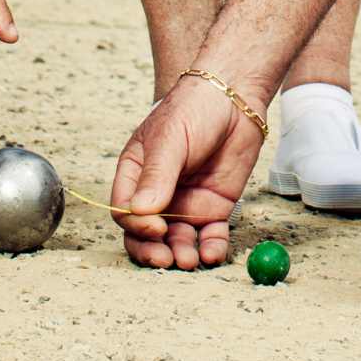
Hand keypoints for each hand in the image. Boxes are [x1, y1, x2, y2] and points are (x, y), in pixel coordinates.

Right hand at [110, 72, 268, 269]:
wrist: (235, 98)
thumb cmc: (194, 109)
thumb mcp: (170, 139)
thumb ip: (156, 176)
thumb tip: (140, 212)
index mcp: (136, 174)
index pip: (125, 209)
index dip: (136, 225)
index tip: (155, 228)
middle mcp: (158, 194)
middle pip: (146, 233)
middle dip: (153, 250)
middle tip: (166, 260)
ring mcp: (186, 202)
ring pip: (177, 240)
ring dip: (181, 254)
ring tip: (189, 262)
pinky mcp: (214, 207)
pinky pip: (210, 235)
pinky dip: (211, 248)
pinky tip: (212, 255)